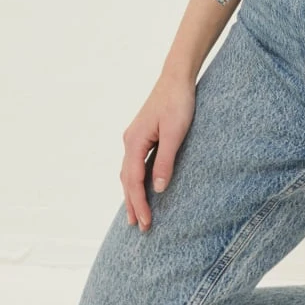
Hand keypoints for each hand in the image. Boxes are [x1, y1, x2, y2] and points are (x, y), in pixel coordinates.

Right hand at [121, 71, 195, 231]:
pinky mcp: (142, 135)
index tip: (145, 222)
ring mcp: (134, 138)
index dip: (139, 203)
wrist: (177, 78)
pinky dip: (136, 181)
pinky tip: (141, 188)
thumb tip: (158, 189)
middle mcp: (130, 141)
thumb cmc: (178, 103)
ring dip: (132, 194)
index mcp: (135, 142)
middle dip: (133, 204)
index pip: (133, 181)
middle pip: (127, 180)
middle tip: (139, 227)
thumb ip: (165, 161)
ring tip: (136, 215)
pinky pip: (135, 164)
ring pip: (129, 173)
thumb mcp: (176, 134)